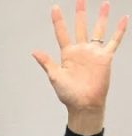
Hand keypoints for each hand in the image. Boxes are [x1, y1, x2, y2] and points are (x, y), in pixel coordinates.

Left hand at [32, 0, 126, 134]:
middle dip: (80, 13)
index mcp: (67, 54)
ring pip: (98, 30)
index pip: (62, 33)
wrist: (84, 103)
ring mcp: (93, 53)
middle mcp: (81, 50)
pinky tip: (123, 19)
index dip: (58, 21)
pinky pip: (114, 41)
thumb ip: (47, 63)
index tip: (55, 8)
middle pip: (80, 27)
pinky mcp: (105, 57)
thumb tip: (34, 51)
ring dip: (101, 17)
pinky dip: (119, 30)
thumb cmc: (68, 94)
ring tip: (104, 3)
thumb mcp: (55, 77)